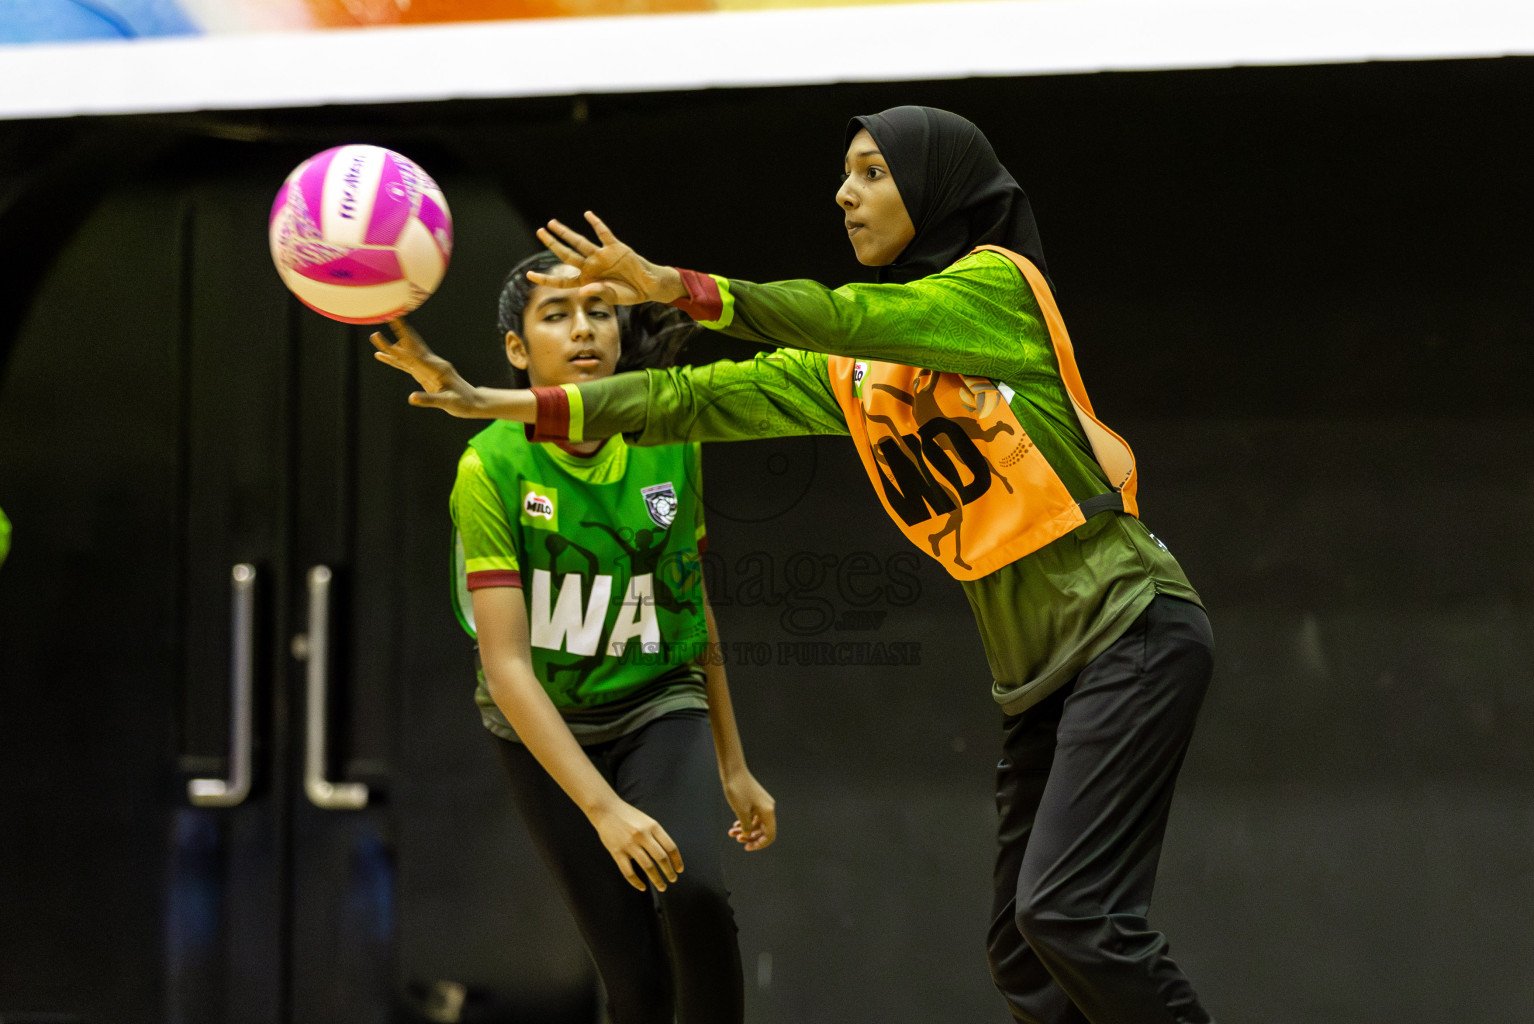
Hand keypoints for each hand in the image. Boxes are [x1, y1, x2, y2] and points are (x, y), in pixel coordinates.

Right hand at [369, 317, 490, 417]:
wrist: (472, 402)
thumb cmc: (462, 403)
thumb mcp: (447, 402)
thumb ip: (429, 400)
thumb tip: (411, 398)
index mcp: (436, 367)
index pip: (414, 354)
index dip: (401, 344)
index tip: (394, 337)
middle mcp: (431, 364)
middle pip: (411, 346)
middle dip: (399, 332)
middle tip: (388, 317)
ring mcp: (426, 367)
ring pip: (406, 353)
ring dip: (391, 345)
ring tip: (375, 336)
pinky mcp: (423, 374)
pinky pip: (405, 364)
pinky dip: (393, 359)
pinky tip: (380, 355)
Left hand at [534, 211, 685, 306]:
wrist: (648, 285)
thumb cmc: (629, 293)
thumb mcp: (613, 296)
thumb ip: (599, 292)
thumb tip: (583, 290)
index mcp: (587, 281)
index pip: (562, 281)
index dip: (545, 279)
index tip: (528, 275)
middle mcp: (591, 266)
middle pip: (567, 254)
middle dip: (553, 244)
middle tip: (540, 232)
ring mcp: (601, 256)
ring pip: (580, 242)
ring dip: (566, 232)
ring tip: (552, 223)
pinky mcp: (615, 248)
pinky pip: (604, 234)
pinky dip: (597, 224)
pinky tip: (587, 215)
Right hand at [590, 800, 684, 891]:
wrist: (605, 809)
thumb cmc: (629, 816)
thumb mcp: (647, 820)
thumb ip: (656, 835)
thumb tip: (669, 856)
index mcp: (653, 826)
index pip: (670, 847)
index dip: (677, 861)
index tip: (680, 870)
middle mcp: (642, 835)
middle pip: (661, 858)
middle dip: (669, 872)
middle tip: (673, 880)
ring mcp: (629, 844)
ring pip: (647, 867)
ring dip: (657, 880)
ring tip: (662, 886)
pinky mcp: (616, 852)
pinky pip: (628, 872)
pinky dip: (636, 882)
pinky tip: (643, 887)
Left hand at [723, 769, 776, 851]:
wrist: (733, 770)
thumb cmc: (737, 789)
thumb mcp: (741, 811)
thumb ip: (746, 826)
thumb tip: (748, 835)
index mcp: (768, 811)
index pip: (770, 835)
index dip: (760, 844)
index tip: (747, 847)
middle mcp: (767, 808)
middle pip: (763, 831)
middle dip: (750, 837)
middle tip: (737, 839)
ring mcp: (761, 804)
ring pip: (756, 824)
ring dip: (745, 830)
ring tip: (731, 833)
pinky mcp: (755, 801)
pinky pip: (752, 817)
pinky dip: (744, 823)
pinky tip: (735, 826)